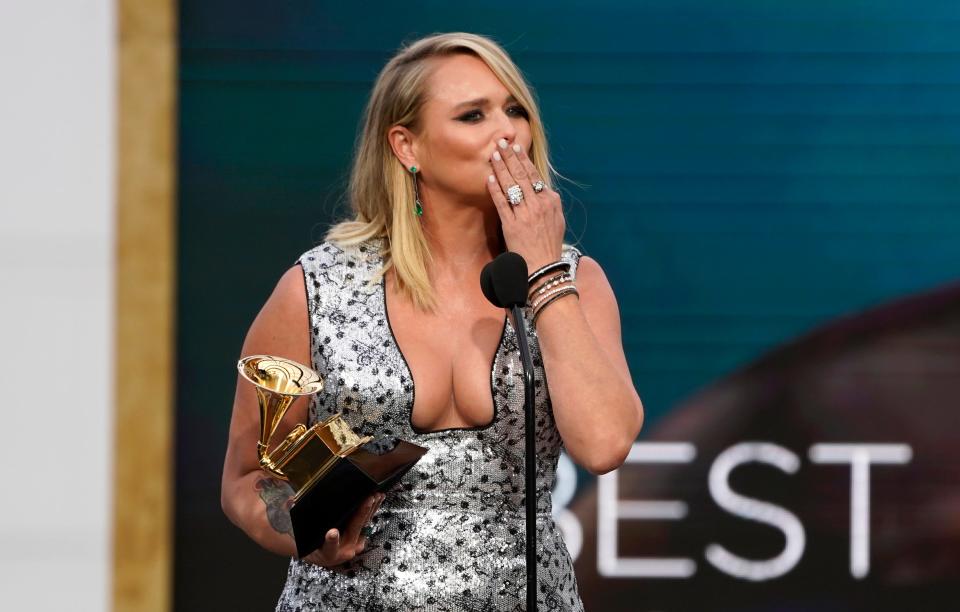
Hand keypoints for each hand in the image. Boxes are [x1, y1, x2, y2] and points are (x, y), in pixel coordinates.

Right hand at [300, 493, 383, 566]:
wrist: (317, 552)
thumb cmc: (307, 539)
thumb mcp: (300, 531)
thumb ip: (294, 517)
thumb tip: (289, 501)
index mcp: (327, 553)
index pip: (329, 547)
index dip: (331, 540)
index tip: (332, 532)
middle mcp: (343, 551)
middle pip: (353, 530)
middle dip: (361, 514)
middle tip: (367, 500)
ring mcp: (354, 545)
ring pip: (364, 525)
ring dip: (371, 509)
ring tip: (376, 495)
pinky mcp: (360, 537)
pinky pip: (368, 523)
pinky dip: (372, 510)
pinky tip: (377, 498)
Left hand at [487, 138, 564, 273]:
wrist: (544, 268)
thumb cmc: (549, 246)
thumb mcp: (557, 221)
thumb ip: (550, 204)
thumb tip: (544, 190)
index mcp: (551, 202)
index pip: (535, 176)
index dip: (524, 160)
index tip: (516, 149)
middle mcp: (539, 205)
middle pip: (523, 175)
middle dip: (510, 157)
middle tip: (501, 143)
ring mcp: (526, 214)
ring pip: (512, 185)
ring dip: (501, 168)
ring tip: (494, 154)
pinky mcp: (513, 225)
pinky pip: (502, 202)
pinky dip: (495, 189)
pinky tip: (489, 177)